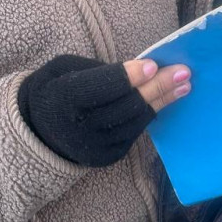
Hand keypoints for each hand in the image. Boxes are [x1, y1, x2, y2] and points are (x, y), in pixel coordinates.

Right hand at [18, 55, 190, 166]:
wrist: (38, 132)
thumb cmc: (55, 89)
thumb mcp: (64, 69)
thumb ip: (97, 70)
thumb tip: (138, 71)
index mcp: (64, 100)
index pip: (102, 88)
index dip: (129, 77)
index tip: (154, 64)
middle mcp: (80, 128)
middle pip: (126, 106)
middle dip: (158, 87)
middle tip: (183, 72)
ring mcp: (95, 147)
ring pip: (136, 122)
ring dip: (162, 102)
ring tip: (184, 86)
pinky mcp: (107, 157)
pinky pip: (134, 133)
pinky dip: (148, 115)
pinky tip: (163, 100)